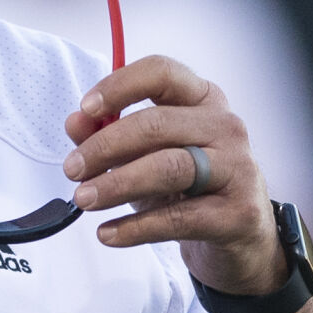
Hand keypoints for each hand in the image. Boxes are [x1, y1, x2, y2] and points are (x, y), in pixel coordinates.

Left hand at [62, 55, 283, 294]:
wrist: (239, 239)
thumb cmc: (189, 188)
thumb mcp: (145, 157)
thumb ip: (109, 135)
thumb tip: (75, 124)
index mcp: (203, 100)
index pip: (162, 73)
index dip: (120, 86)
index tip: (85, 109)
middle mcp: (225, 126)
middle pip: (156, 124)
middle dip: (105, 146)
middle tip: (72, 169)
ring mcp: (237, 168)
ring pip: (168, 168)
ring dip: (117, 184)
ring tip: (84, 199)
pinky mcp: (238, 214)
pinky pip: (178, 218)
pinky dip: (135, 227)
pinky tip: (108, 233)